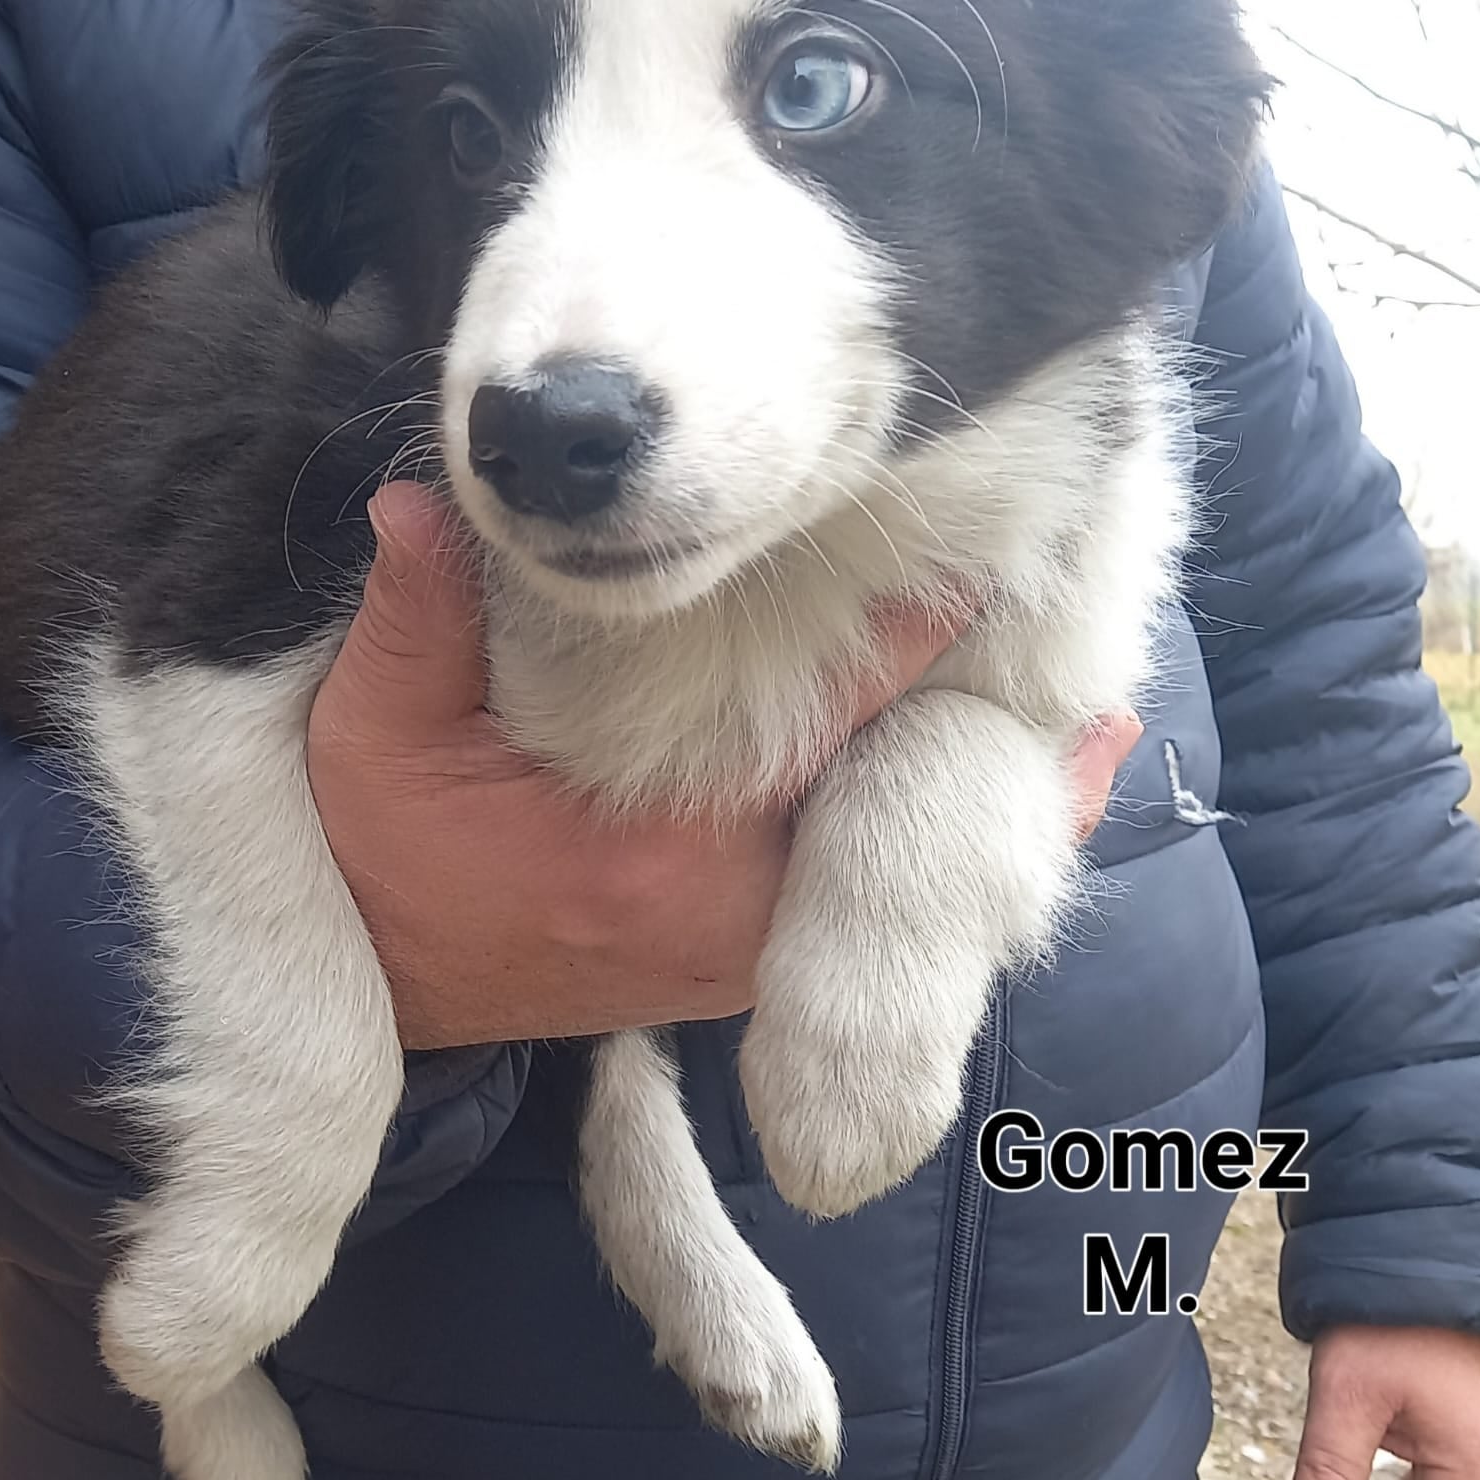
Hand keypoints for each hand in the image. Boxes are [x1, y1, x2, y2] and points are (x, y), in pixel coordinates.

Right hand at [308, 482, 1139, 1048]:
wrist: (379, 978)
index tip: (983, 577)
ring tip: (1085, 759)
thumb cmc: (383, 850)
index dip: (907, 646)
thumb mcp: (376, 729)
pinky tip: (976, 833)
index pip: (816, 726)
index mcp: (654, 847)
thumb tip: (425, 501)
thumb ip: (414, 615)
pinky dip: (916, 876)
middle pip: (883, 818)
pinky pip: (848, 922)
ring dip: (972, 825)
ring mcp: (728, 956)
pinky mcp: (724, 971)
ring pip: (881, 887)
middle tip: (1103, 702)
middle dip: (979, 761)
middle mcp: (718, 912)